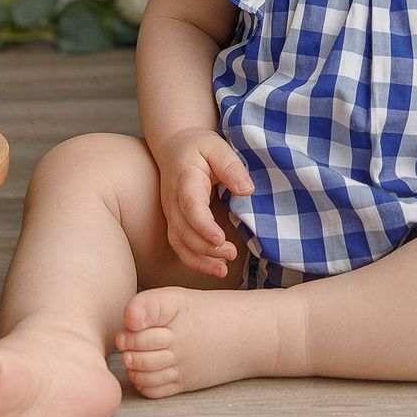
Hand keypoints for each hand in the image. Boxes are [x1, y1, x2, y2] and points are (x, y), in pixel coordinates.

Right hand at [152, 127, 253, 278]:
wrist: (175, 146)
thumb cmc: (198, 146)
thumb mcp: (217, 147)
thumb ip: (231, 167)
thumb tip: (246, 189)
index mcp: (185, 179)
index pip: (190, 206)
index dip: (203, 225)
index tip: (220, 238)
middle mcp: (172, 200)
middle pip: (183, 230)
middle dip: (206, 247)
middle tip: (231, 254)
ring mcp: (170, 213)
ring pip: (179, 242)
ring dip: (199, 260)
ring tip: (222, 270)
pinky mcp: (174, 222)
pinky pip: (179, 246)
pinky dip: (194, 260)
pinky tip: (214, 267)